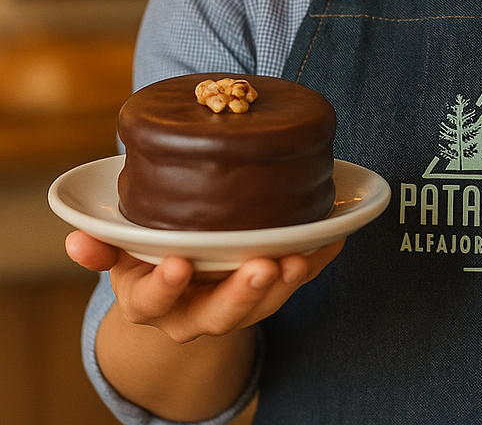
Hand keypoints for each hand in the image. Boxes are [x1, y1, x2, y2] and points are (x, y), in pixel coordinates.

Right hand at [66, 229, 345, 343]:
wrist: (180, 281)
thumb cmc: (149, 252)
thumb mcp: (120, 251)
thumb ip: (102, 245)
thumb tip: (75, 237)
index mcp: (151, 299)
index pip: (151, 301)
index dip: (164, 286)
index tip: (178, 263)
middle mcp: (193, 312)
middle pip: (218, 315)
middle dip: (241, 293)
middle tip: (264, 266)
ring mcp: (233, 306)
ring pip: (260, 306)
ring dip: (284, 284)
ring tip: (301, 257)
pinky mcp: (268, 292)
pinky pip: (295, 282)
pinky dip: (317, 261)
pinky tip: (335, 237)